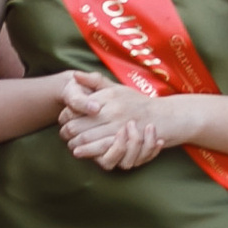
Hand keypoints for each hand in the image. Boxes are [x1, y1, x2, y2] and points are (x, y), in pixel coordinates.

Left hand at [57, 70, 171, 168]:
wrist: (164, 117)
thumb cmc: (137, 102)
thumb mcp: (117, 88)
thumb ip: (95, 81)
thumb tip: (75, 75)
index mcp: (109, 96)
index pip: (78, 106)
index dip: (66, 115)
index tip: (62, 119)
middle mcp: (114, 111)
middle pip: (79, 125)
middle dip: (67, 132)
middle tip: (62, 134)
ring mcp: (120, 128)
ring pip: (88, 139)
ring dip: (75, 144)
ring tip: (70, 145)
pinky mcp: (125, 143)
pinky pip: (102, 149)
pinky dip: (88, 152)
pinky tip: (81, 152)